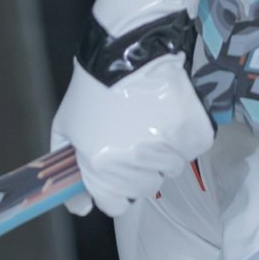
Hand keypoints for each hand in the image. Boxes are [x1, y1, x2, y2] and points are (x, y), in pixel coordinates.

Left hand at [50, 54, 213, 219]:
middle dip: (137, 169)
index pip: (115, 206)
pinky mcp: (191, 131)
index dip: (113, 190)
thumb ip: (66, 171)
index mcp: (101, 165)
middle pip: (144, 188)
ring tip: (151, 121)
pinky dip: (185, 138)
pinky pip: (192, 150)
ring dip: (163, 153)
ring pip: (170, 169)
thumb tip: (80, 209)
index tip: (115, 172)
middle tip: (132, 137)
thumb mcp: (66, 127)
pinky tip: (170, 116)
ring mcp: (166, 147)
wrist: (126, 50)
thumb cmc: (92, 88)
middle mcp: (134, 162)